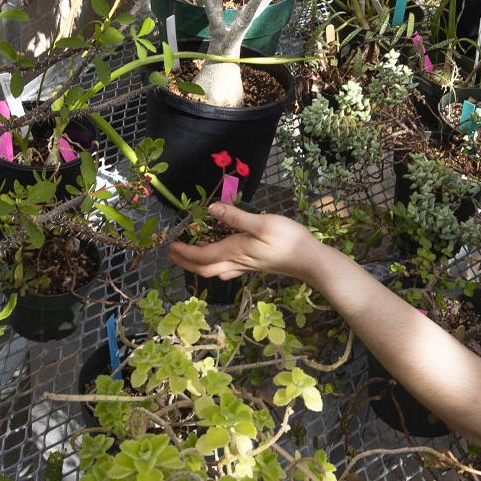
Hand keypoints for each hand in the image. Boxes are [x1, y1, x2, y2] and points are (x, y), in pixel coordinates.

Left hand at [167, 203, 330, 283]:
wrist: (309, 260)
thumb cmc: (287, 240)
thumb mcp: (261, 223)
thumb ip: (236, 217)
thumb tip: (211, 209)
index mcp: (235, 250)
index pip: (202, 255)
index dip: (184, 251)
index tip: (171, 245)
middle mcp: (237, 262)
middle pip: (204, 269)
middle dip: (185, 263)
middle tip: (172, 254)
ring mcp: (246, 267)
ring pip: (215, 272)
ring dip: (198, 266)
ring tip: (189, 258)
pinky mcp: (255, 267)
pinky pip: (228, 271)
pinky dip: (215, 268)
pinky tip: (219, 264)